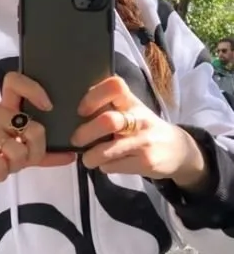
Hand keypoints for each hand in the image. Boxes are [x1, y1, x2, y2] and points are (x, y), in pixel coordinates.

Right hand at [0, 72, 74, 196]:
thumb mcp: (18, 155)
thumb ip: (43, 154)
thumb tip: (72, 154)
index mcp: (7, 109)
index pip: (16, 82)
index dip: (35, 89)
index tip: (48, 107)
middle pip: (33, 128)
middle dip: (34, 153)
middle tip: (21, 160)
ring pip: (18, 150)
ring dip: (14, 167)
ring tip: (2, 165)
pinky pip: (1, 164)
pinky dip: (1, 174)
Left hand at [71, 76, 207, 190]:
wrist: (178, 150)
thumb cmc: (145, 128)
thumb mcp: (133, 111)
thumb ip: (110, 108)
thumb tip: (75, 114)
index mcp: (132, 102)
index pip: (115, 86)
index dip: (93, 96)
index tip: (81, 110)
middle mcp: (140, 118)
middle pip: (108, 121)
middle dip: (85, 133)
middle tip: (76, 140)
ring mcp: (144, 141)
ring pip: (108, 150)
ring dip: (91, 156)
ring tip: (88, 158)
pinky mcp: (146, 162)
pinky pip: (115, 166)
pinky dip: (105, 167)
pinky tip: (107, 164)